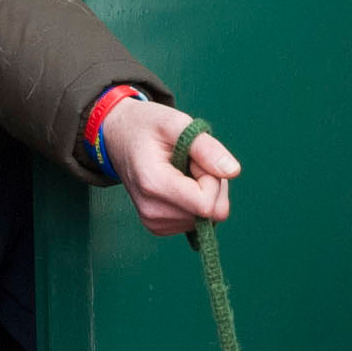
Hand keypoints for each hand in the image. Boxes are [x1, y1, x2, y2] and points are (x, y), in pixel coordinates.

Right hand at [97, 97, 241, 236]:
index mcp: (154, 184)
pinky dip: (195, 202)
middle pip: (210, 214)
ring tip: (181, 171)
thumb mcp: (176, 123)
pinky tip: (178, 183)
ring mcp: (155, 223)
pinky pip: (196, 222)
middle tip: (190, 163)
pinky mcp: (159, 227)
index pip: (207, 204)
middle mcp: (153, 211)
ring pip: (207, 219)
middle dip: (211, 186)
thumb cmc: (146, 126)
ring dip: (204, 193)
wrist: (118, 137)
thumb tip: (233, 171)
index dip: (212, 179)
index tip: (196, 159)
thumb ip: (206, 147)